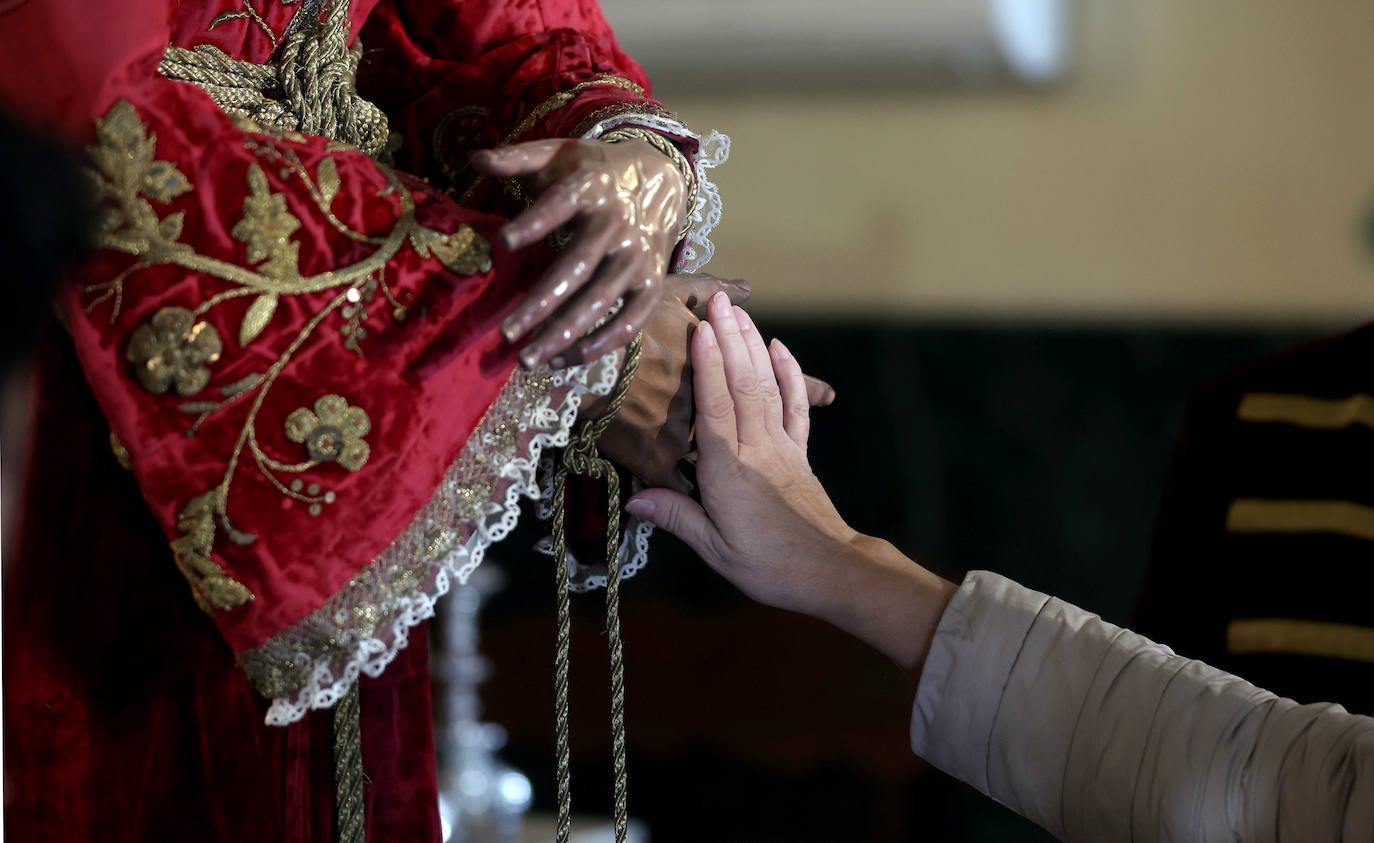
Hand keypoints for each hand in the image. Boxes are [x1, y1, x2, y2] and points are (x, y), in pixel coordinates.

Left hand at [472, 137, 686, 369]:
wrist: (661, 179)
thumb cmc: (594, 171)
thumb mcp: (559, 154)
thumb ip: (517, 159)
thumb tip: (474, 159)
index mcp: (591, 188)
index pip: (561, 205)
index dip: (534, 222)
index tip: (503, 242)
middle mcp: (617, 225)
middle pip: (578, 268)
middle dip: (541, 303)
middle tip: (506, 334)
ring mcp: (637, 257)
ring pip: (600, 300)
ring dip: (564, 333)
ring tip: (528, 359)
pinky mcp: (652, 282)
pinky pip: (630, 320)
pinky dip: (602, 343)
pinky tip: (565, 360)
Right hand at [625, 294, 956, 679]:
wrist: (831, 571)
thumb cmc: (770, 565)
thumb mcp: (715, 549)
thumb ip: (676, 517)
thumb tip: (634, 498)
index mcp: (730, 470)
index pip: (716, 407)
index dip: (708, 366)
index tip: (700, 329)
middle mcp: (758, 448)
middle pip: (743, 384)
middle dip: (730, 339)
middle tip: (717, 301)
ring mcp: (782, 447)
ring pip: (766, 386)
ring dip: (752, 346)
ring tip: (739, 312)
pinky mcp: (799, 453)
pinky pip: (794, 406)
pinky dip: (789, 373)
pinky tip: (779, 348)